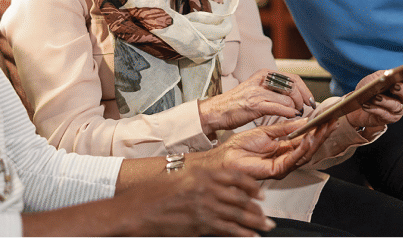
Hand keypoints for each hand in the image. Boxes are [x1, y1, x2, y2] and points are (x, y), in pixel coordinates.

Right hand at [115, 166, 274, 237]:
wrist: (136, 210)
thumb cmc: (151, 193)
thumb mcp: (177, 177)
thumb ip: (199, 180)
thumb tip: (217, 188)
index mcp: (200, 172)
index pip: (235, 176)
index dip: (251, 185)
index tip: (260, 193)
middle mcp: (205, 187)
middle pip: (240, 197)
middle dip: (257, 208)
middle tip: (266, 215)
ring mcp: (204, 206)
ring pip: (238, 214)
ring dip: (255, 222)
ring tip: (266, 227)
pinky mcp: (200, 225)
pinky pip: (228, 230)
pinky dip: (243, 234)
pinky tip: (251, 237)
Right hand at [198, 68, 316, 132]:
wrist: (217, 111)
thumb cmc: (238, 104)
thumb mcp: (257, 90)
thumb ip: (274, 90)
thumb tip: (296, 96)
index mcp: (263, 74)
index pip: (293, 78)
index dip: (305, 90)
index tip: (310, 101)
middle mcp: (261, 80)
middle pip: (293, 87)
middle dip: (302, 100)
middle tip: (303, 110)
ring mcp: (258, 91)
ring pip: (288, 99)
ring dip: (296, 109)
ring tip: (294, 115)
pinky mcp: (254, 104)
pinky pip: (279, 108)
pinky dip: (288, 114)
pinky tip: (289, 117)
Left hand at [204, 120, 336, 179]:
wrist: (226, 156)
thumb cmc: (241, 146)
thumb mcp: (266, 131)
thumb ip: (285, 128)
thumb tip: (303, 121)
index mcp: (284, 148)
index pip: (305, 138)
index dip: (316, 128)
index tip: (326, 117)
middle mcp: (286, 157)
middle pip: (309, 146)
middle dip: (321, 133)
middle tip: (331, 121)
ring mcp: (283, 165)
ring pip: (305, 153)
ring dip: (316, 140)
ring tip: (323, 128)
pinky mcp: (277, 171)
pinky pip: (293, 159)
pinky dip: (302, 148)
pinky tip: (308, 138)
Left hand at [346, 70, 402, 130]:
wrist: (358, 102)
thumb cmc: (370, 87)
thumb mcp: (375, 77)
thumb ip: (383, 75)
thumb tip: (389, 74)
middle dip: (402, 90)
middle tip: (394, 86)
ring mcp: (398, 109)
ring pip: (396, 106)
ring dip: (385, 101)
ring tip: (375, 97)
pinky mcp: (389, 118)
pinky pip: (384, 115)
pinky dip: (374, 109)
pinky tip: (366, 105)